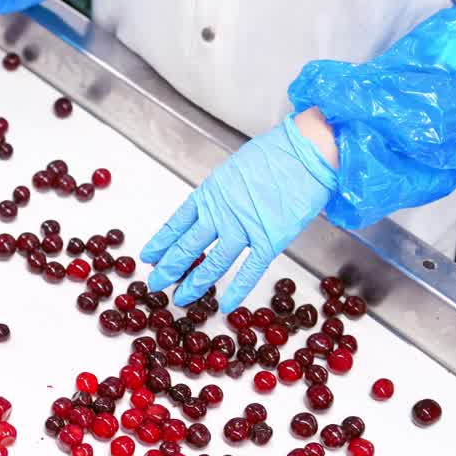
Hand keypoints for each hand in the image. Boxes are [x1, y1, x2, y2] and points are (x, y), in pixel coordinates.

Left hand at [140, 113, 337, 311]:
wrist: (307, 150)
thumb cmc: (275, 154)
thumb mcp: (234, 169)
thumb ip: (221, 193)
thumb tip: (212, 206)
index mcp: (210, 194)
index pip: (176, 224)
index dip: (161, 242)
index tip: (149, 256)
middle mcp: (221, 213)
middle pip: (187, 246)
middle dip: (169, 268)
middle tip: (155, 283)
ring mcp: (244, 228)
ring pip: (213, 262)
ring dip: (195, 283)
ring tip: (181, 298)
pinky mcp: (270, 239)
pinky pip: (250, 269)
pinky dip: (237, 289)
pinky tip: (225, 304)